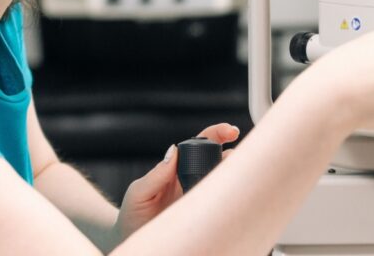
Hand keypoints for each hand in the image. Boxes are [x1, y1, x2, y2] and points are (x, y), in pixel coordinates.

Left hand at [114, 122, 239, 242]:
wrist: (132, 242)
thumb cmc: (133, 215)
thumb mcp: (138, 193)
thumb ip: (156, 174)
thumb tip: (174, 150)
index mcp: (177, 168)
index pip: (200, 145)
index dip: (216, 135)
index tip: (230, 132)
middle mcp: (192, 179)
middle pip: (219, 159)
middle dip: (234, 154)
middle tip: (241, 156)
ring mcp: (200, 196)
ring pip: (224, 180)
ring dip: (235, 174)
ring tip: (240, 175)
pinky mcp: (205, 215)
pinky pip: (221, 204)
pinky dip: (231, 197)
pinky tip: (235, 197)